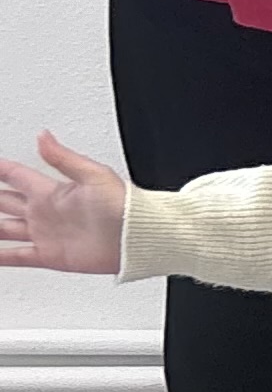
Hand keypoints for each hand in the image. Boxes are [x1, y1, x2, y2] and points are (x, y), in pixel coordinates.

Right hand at [0, 134, 123, 274]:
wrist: (138, 237)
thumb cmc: (126, 205)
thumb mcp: (93, 175)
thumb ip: (64, 158)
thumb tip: (43, 135)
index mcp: (52, 190)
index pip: (14, 175)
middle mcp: (44, 211)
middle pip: (2, 201)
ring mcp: (44, 233)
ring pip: (2, 229)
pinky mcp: (49, 255)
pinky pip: (15, 255)